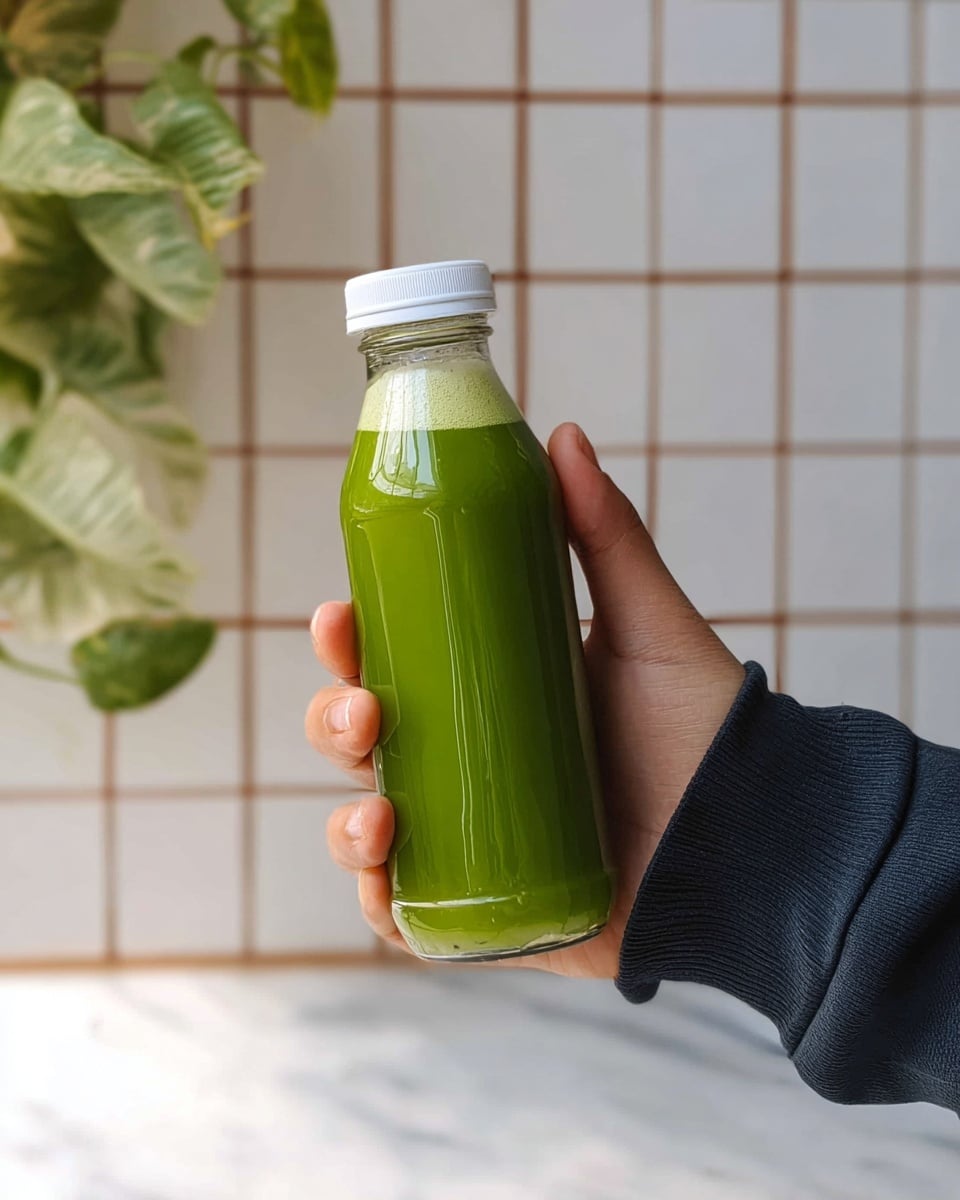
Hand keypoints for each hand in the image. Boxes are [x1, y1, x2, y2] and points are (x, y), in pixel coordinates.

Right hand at [306, 423, 743, 978]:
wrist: (754, 844)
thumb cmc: (702, 732)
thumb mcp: (648, 624)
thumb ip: (607, 535)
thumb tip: (563, 433)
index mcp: (491, 693)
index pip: (395, 661)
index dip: (350, 640)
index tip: (339, 615)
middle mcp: (469, 765)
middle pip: (364, 743)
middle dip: (333, 721)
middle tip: (363, 709)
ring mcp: (471, 844)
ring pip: (368, 829)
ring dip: (344, 821)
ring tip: (379, 813)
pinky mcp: (485, 915)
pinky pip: (405, 917)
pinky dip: (376, 903)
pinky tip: (382, 876)